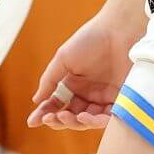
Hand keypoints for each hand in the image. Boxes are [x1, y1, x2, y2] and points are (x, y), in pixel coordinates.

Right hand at [26, 16, 135, 130]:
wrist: (119, 30)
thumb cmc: (89, 40)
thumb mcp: (64, 59)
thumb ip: (50, 80)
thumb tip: (36, 101)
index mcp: (73, 84)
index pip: (56, 104)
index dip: (45, 114)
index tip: (33, 122)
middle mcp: (88, 94)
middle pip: (71, 116)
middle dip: (59, 121)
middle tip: (51, 118)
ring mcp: (105, 98)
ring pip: (88, 121)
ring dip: (75, 123)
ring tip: (66, 116)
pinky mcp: (121, 99)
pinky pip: (108, 118)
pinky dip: (95, 122)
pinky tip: (84, 117)